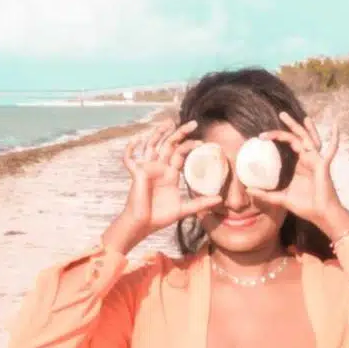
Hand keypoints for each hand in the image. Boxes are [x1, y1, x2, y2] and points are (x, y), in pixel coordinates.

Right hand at [104, 118, 218, 250]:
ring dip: (159, 133)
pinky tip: (136, 140)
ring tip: (168, 122)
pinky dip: (130, 149)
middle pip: (169, 145)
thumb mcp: (184, 209)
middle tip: (193, 123)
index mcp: (170, 174)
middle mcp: (159, 168)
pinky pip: (129, 159)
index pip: (180, 153)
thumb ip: (200, 203)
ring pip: (152, 145)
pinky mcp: (136, 173)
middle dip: (180, 133)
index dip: (190, 146)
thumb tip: (219, 200)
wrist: (143, 225)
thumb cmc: (160, 217)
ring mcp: (147, 169)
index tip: (202, 143)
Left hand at [252, 112, 348, 239]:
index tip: (261, 137)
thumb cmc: (305, 206)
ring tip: (299, 116)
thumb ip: (265, 194)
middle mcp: (307, 159)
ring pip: (308, 138)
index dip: (276, 138)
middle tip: (280, 114)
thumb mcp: (281, 199)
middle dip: (289, 125)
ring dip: (302, 127)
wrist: (321, 214)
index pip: (288, 145)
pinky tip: (336, 126)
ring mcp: (316, 160)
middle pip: (297, 137)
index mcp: (299, 165)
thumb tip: (248, 190)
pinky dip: (335, 138)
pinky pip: (331, 150)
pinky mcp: (323, 165)